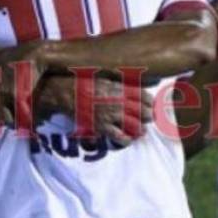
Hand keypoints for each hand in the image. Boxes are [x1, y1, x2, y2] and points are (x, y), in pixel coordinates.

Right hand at [36, 74, 153, 144]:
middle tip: (148, 118)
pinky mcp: (102, 126)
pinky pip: (120, 136)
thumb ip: (120, 82)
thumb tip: (134, 84)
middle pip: (144, 112)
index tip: (152, 104)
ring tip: (142, 130)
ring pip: (136, 125)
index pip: (144, 96)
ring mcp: (111, 115)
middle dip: (148, 116)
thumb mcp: (105, 77)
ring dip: (141, 129)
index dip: (151, 102)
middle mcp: (119, 102)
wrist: (65, 92)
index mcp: (120, 88)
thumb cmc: (83, 82)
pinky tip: (127, 139)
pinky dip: (126, 140)